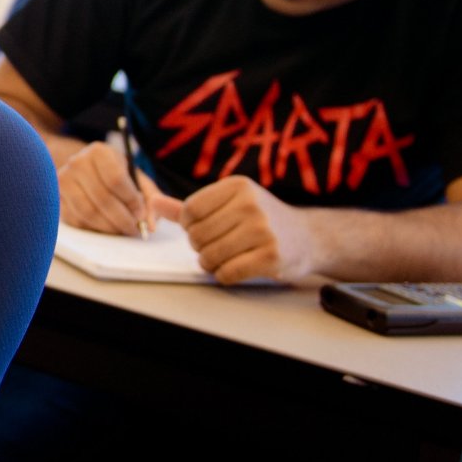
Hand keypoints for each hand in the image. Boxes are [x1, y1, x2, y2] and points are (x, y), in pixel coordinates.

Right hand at [56, 140, 181, 233]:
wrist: (82, 168)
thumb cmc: (114, 173)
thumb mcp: (134, 176)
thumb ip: (150, 198)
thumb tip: (152, 226)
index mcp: (99, 152)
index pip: (116, 179)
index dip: (131, 201)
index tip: (141, 213)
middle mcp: (77, 163)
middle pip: (102, 199)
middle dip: (122, 219)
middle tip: (134, 229)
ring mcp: (63, 180)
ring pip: (88, 212)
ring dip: (109, 227)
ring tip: (122, 229)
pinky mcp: (56, 198)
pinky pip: (77, 220)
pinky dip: (95, 229)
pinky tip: (106, 226)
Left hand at [180, 175, 318, 283]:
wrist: (308, 237)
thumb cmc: (262, 219)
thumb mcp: (230, 203)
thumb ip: (191, 206)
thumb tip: (154, 202)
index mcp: (238, 186)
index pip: (190, 210)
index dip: (190, 225)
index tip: (203, 228)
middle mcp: (251, 205)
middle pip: (197, 235)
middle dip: (201, 246)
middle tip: (217, 245)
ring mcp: (263, 231)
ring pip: (209, 256)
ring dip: (210, 263)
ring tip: (224, 257)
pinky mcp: (271, 257)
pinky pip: (227, 273)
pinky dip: (224, 275)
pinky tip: (236, 267)